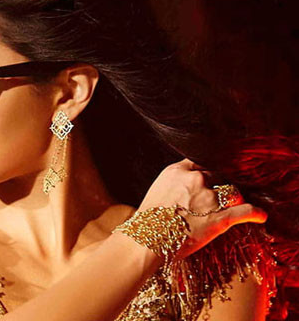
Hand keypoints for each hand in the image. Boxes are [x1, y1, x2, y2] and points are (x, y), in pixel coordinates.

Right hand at [136, 159, 266, 258]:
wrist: (145, 240)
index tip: (209, 179)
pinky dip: (255, 213)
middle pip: (218, 176)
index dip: (207, 173)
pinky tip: (260, 215)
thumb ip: (176, 183)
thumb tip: (187, 191)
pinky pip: (245, 211)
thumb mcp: (157, 191)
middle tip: (217, 200)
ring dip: (233, 200)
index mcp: (177, 171)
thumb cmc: (147, 221)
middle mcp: (195, 179)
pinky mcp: (220, 218)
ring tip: (234, 207)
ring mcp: (209, 198)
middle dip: (219, 187)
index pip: (201, 164)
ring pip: (232, 192)